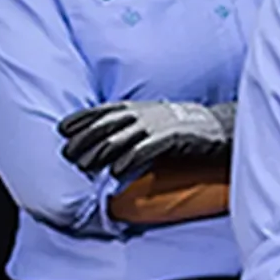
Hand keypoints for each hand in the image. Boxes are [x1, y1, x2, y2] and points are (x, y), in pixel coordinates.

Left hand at [58, 100, 234, 181]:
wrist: (217, 128)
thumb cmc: (179, 128)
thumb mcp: (151, 121)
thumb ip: (128, 127)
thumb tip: (101, 142)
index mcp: (138, 107)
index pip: (103, 110)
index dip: (82, 118)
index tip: (62, 128)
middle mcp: (145, 113)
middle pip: (106, 124)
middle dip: (85, 139)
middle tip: (68, 155)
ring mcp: (158, 125)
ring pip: (122, 137)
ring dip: (100, 152)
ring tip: (86, 166)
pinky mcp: (173, 138)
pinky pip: (146, 148)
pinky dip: (129, 159)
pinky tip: (116, 172)